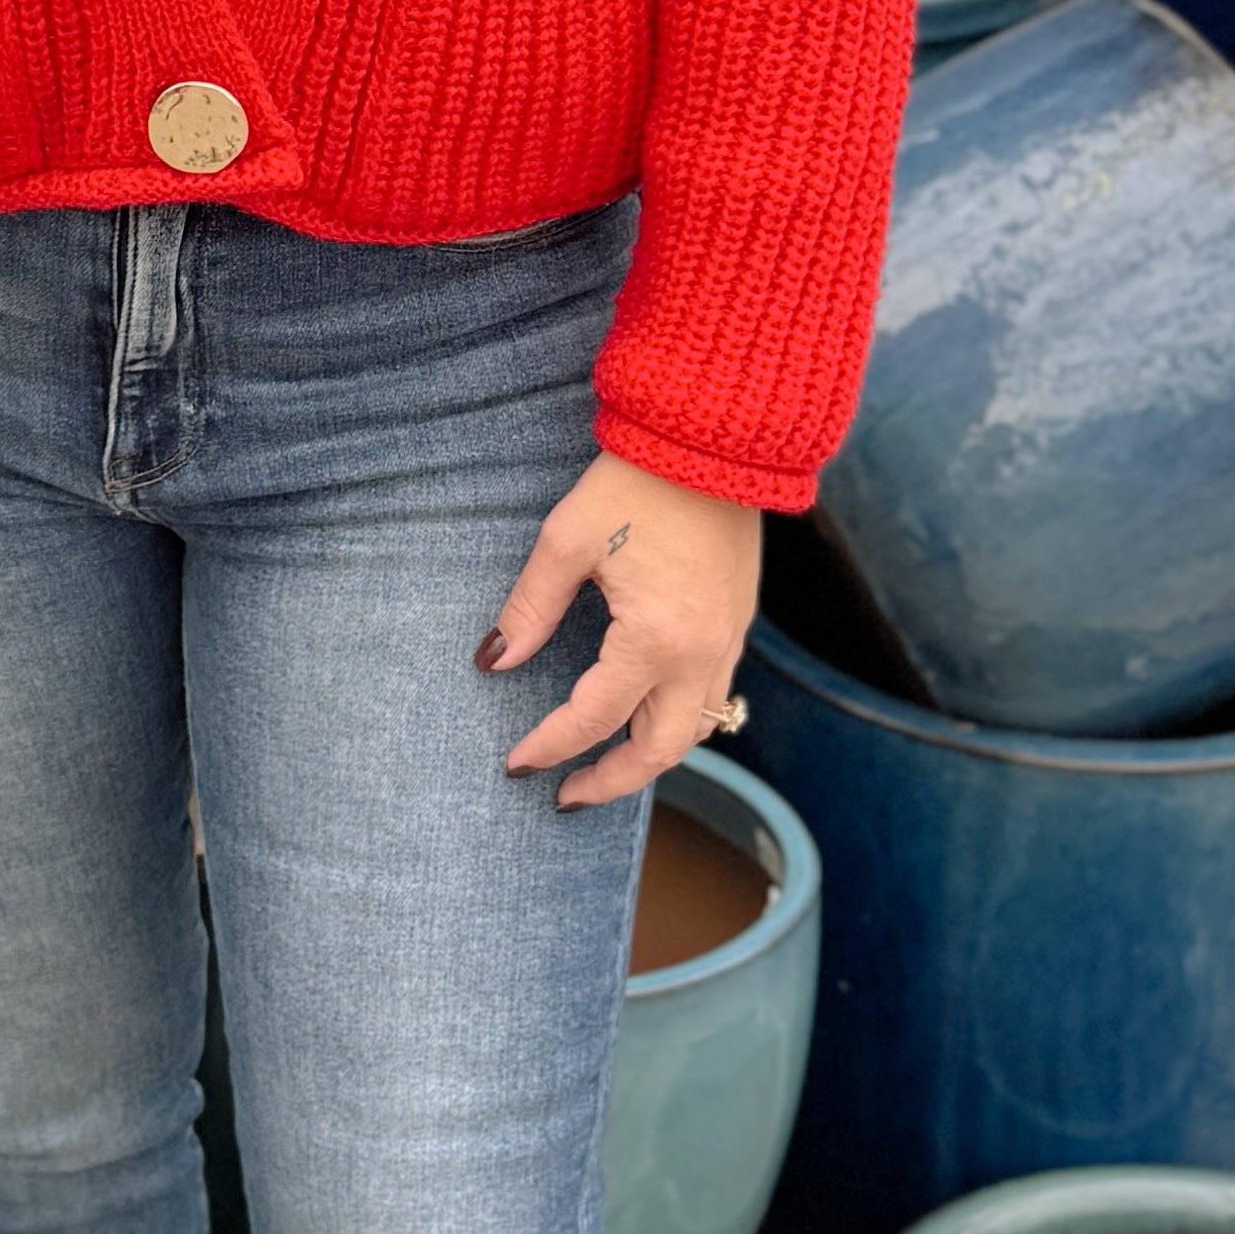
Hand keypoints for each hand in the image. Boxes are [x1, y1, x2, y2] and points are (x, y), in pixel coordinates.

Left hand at [479, 451, 759, 811]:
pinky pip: (714, 695)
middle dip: (612, 782)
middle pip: (660, 751)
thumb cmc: (637, 482)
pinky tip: (646, 712)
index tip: (517, 764)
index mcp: (654, 638)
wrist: (715, 438)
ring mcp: (728, 641)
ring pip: (696, 729)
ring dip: (649, 756)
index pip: (594, 717)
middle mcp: (700, 652)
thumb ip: (531, 608)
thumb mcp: (567, 540)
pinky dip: (678, 719)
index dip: (551, 746)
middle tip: (566, 795)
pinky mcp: (738, 622)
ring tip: (605, 763)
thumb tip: (496, 660)